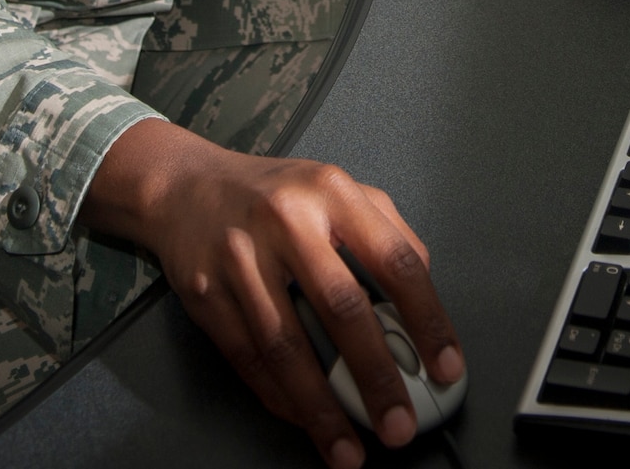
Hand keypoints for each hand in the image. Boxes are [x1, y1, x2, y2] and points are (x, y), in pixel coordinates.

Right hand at [82, 118, 461, 468]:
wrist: (184, 186)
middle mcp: (286, 220)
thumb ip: (386, 232)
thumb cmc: (271, 193)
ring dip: (323, 408)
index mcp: (332, 192)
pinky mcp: (205, 291)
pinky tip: (304, 419)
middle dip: (377, 376)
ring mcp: (241, 256)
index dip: (427, 320)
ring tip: (349, 447)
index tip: (445, 367)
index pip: (395, 260)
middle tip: (400, 423)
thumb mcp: (336, 190)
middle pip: (342, 308)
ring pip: (288, 346)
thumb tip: (423, 295)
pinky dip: (280, 397)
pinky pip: (249, 358)